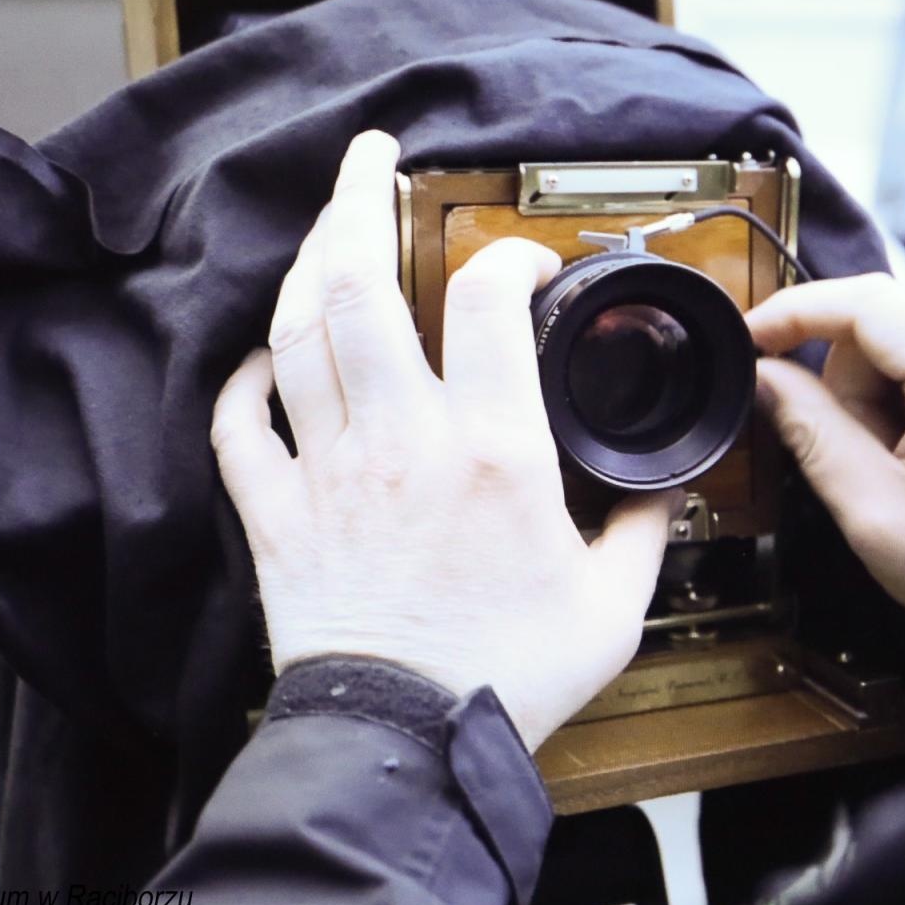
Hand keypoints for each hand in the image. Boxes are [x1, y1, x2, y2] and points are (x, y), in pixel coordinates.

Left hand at [210, 131, 679, 749]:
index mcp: (493, 451)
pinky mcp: (277, 518)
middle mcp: (401, 441)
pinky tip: (256, 360)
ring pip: (296, 337)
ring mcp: (328, 474)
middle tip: (369, 157)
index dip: (507, 257)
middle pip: (358, 288)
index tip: (521, 264)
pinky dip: (241, 384)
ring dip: (305, 268)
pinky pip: (237, 430)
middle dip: (356, 202)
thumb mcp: (613, 606)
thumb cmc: (508, 678)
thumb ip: (644, 530)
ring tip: (324, 228)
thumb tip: (667, 489)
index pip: (488, 303)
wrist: (407, 747)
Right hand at [747, 274, 904, 668]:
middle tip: (863, 458)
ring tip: (902, 463)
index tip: (748, 339)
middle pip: (880, 320)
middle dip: (847, 384)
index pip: (864, 302)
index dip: (793, 313)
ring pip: (902, 335)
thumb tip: (763, 376)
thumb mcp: (875, 514)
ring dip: (877, 393)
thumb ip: (810, 431)